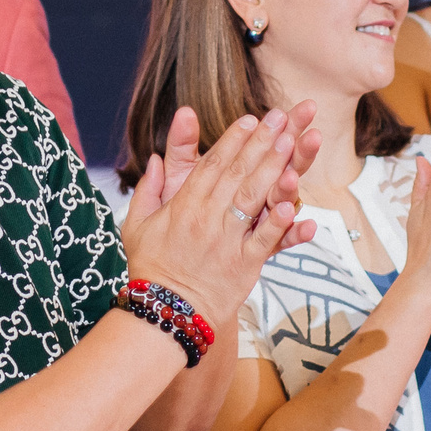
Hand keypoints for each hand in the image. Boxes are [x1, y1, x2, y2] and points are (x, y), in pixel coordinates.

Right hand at [123, 110, 314, 323]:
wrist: (164, 313)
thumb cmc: (151, 269)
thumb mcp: (136, 225)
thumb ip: (148, 189)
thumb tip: (154, 158)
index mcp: (184, 206)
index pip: (211, 165)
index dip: (232, 140)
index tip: (250, 118)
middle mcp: (206, 219)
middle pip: (237, 173)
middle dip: (261, 142)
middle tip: (281, 117)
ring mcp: (227, 241)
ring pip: (252, 199)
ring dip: (274, 169)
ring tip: (291, 143)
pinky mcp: (243, 265)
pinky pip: (264, 241)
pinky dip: (280, 223)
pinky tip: (294, 204)